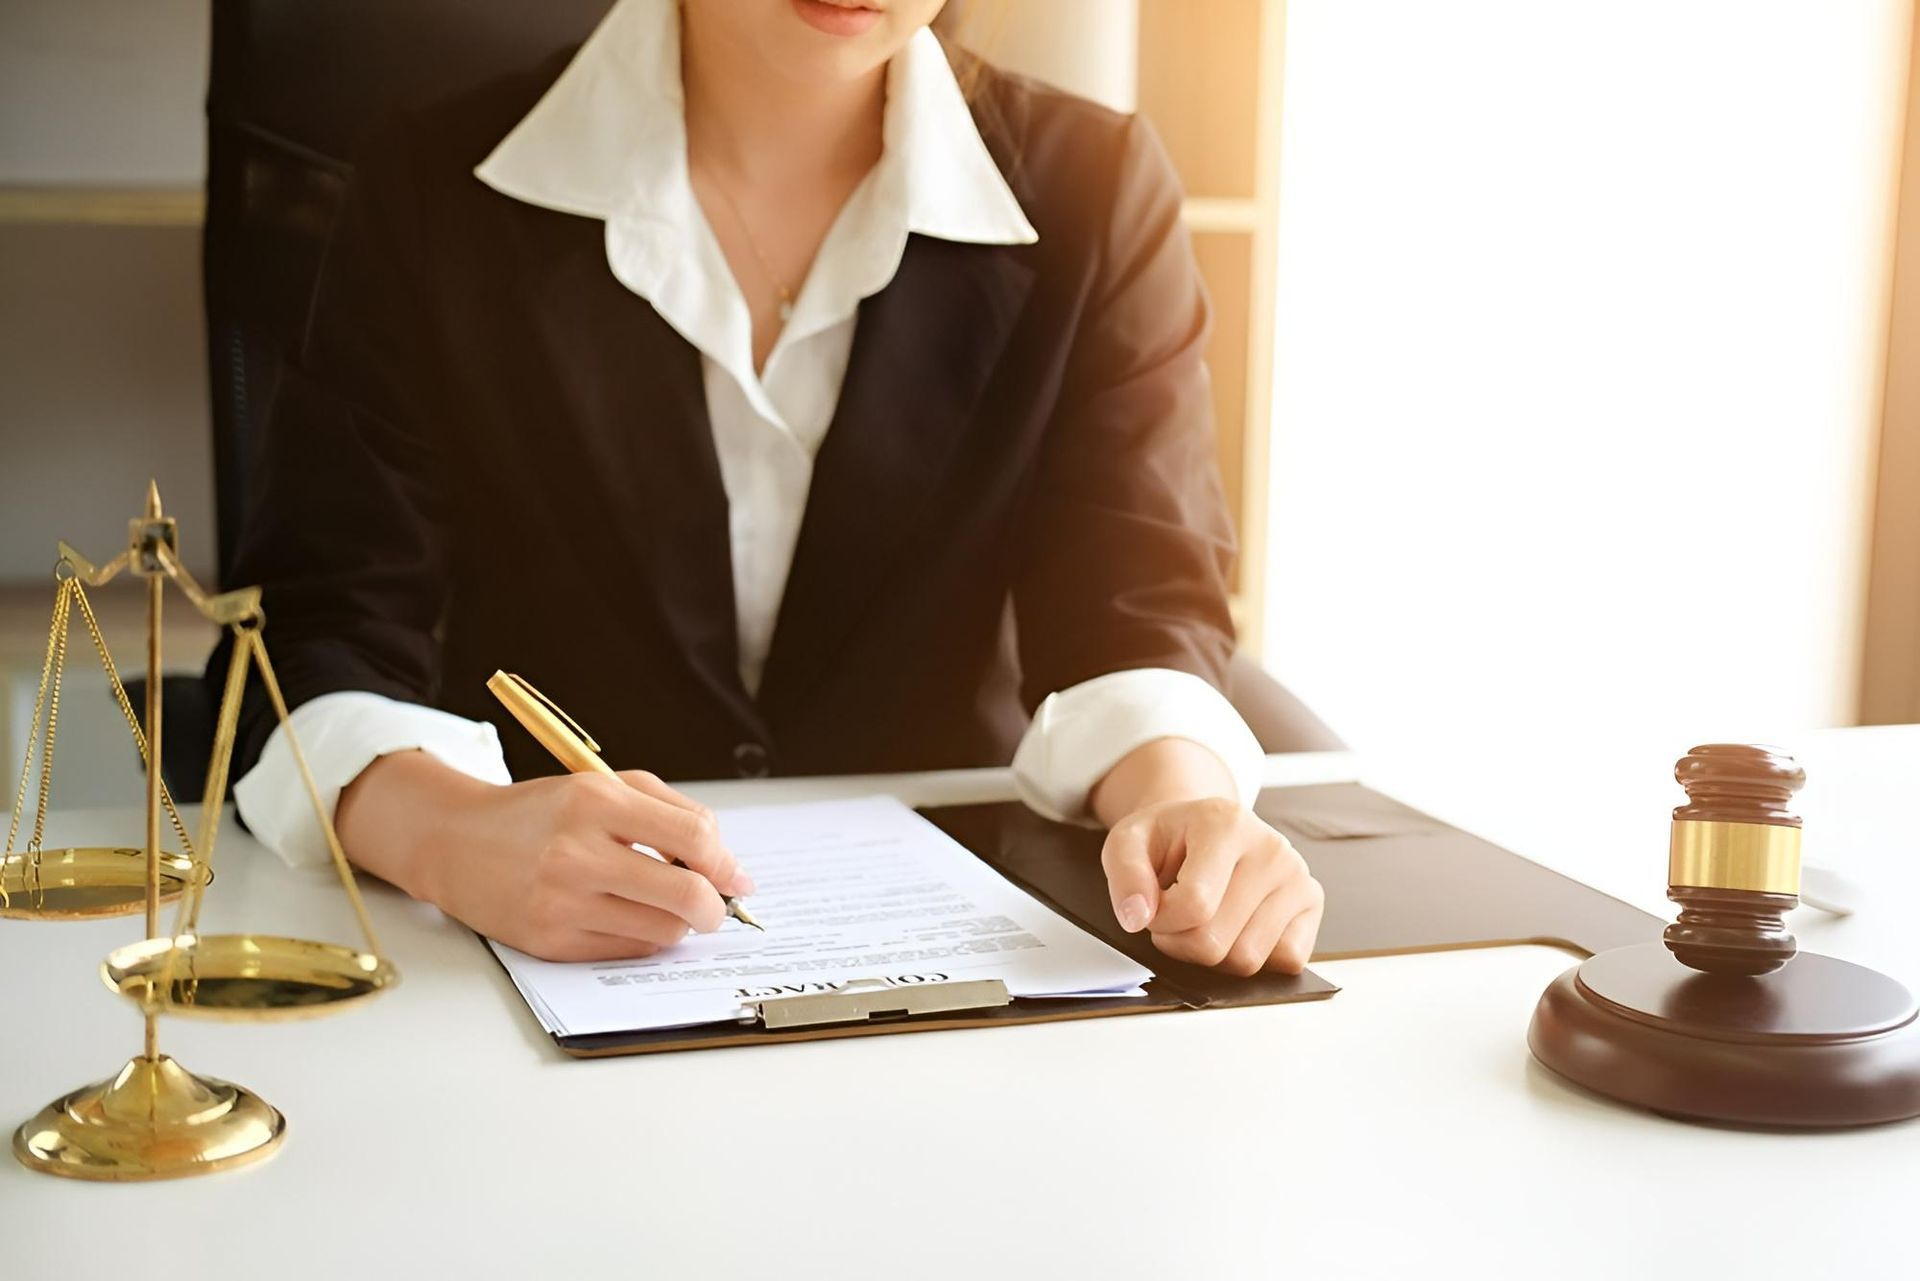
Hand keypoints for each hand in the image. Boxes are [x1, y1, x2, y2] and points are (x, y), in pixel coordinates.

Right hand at [336, 752, 753, 961]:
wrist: (455, 842)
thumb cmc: (539, 813)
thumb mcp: (602, 785)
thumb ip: (671, 812)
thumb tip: (729, 864)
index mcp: (595, 802)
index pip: (692, 838)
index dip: (726, 863)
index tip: (735, 876)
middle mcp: (576, 853)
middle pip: (685, 893)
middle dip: (715, 906)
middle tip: (715, 905)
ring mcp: (561, 902)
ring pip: (663, 930)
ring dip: (679, 923)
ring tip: (664, 904)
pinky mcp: (549, 941)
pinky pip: (628, 951)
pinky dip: (644, 938)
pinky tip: (630, 916)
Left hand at [1100, 796, 1323, 975]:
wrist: (1203, 829)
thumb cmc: (1169, 840)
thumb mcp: (1127, 843)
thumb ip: (1125, 875)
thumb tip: (1137, 917)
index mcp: (1226, 823)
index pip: (1194, 906)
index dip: (1161, 921)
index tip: (1154, 904)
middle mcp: (1271, 847)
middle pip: (1216, 942)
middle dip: (1182, 942)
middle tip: (1178, 914)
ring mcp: (1298, 876)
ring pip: (1247, 960)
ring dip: (1214, 953)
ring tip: (1206, 917)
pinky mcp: (1312, 904)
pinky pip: (1284, 961)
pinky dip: (1252, 955)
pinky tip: (1237, 925)